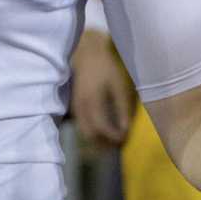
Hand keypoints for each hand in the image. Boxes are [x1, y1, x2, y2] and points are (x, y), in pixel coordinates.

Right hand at [68, 30, 133, 147]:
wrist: (86, 54)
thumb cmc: (105, 67)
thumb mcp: (118, 85)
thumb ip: (123, 107)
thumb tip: (126, 129)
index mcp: (93, 101)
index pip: (101, 128)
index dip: (113, 138)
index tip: (124, 139)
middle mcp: (81, 107)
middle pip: (90, 135)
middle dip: (104, 144)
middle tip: (119, 145)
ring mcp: (75, 107)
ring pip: (84, 132)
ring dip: (97, 141)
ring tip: (112, 141)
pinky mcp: (74, 106)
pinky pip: (81, 126)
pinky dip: (91, 133)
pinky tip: (103, 132)